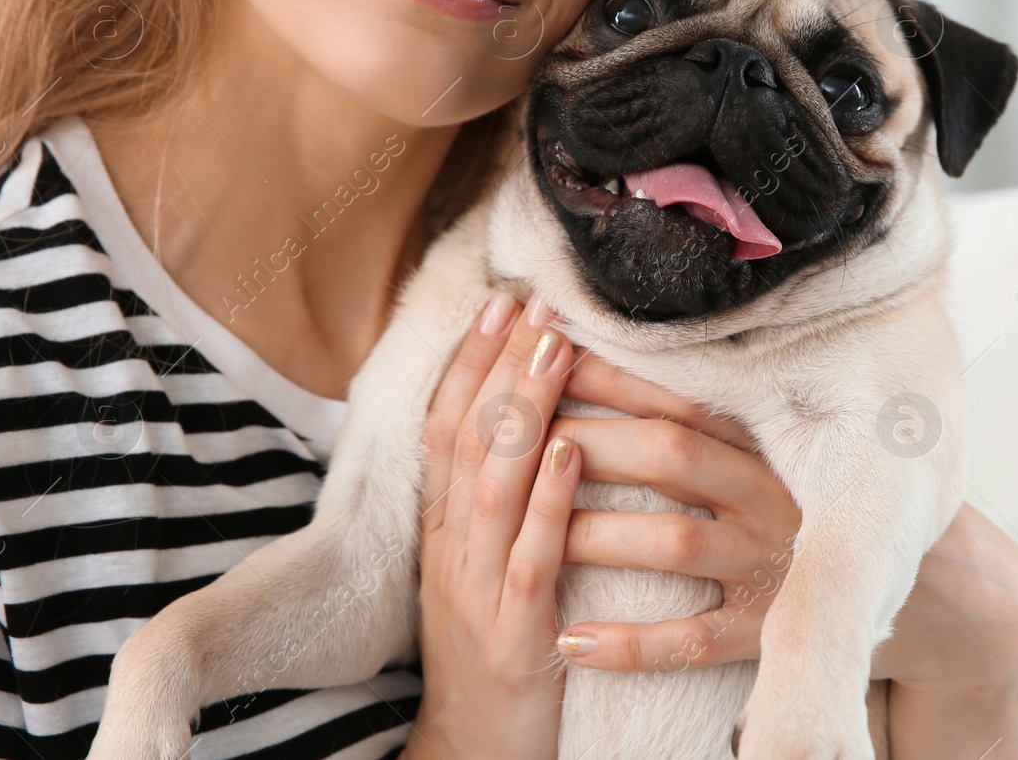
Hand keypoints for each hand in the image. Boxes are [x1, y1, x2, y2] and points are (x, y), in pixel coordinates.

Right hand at [401, 292, 583, 759]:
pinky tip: (575, 454)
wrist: (474, 751)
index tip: (502, 303)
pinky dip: (549, 504)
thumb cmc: (494, 647)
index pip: (444, 430)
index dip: (469, 363)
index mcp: (442, 533)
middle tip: (536, 306)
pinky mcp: (511, 638)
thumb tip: (522, 418)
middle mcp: (449, 553)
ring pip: (490, 489)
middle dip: (500, 368)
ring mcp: (475, 595)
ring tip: (557, 352)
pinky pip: (529, 561)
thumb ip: (492, 500)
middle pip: (464, 443)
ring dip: (525, 414)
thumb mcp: (479, 566)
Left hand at [545, 361, 1017, 759]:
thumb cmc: (847, 502)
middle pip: (667, 456)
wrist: (942, 591)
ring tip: (522, 530)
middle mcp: (771, 494)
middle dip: (586, 440)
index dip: (613, 374)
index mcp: (775, 441)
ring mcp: (771, 565)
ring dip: (593, 536)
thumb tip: (666, 335)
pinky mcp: (771, 633)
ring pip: (672, 544)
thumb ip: (743, 401)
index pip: (684, 393)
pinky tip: (570, 643)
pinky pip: (694, 642)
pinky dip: (632, 647)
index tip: (546, 351)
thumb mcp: (809, 441)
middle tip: (511, 428)